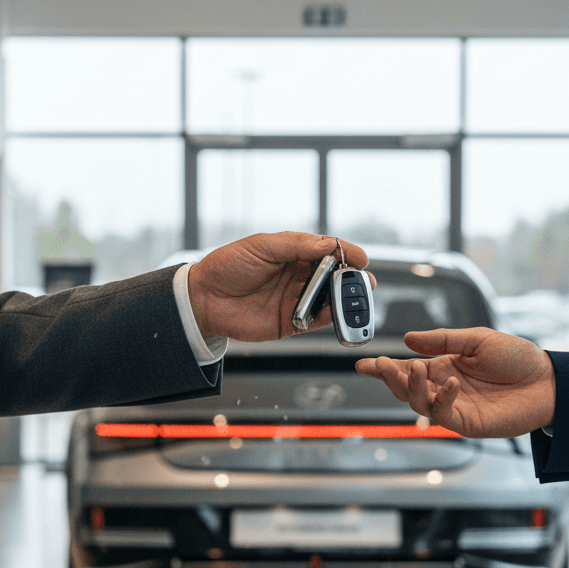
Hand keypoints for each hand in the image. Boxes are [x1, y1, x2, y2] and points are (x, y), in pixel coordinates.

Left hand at [187, 232, 373, 341]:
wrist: (203, 298)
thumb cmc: (227, 266)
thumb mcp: (262, 246)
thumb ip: (297, 245)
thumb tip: (329, 244)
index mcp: (293, 253)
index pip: (328, 251)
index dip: (347, 253)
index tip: (361, 258)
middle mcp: (299, 276)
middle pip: (335, 277)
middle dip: (353, 279)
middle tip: (365, 282)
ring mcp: (296, 300)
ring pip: (330, 300)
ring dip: (346, 300)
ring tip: (358, 299)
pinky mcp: (291, 323)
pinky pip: (317, 321)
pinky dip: (331, 318)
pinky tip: (339, 313)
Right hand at [355, 327, 555, 438]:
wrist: (548, 381)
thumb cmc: (517, 358)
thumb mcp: (477, 339)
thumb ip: (443, 340)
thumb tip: (409, 340)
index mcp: (445, 367)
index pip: (407, 368)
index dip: (384, 367)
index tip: (363, 363)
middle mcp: (445, 388)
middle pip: (406, 388)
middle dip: (390, 377)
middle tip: (381, 365)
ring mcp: (455, 407)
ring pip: (419, 404)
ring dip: (411, 388)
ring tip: (414, 369)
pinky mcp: (468, 423)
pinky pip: (445, 415)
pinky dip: (443, 399)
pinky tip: (451, 383)